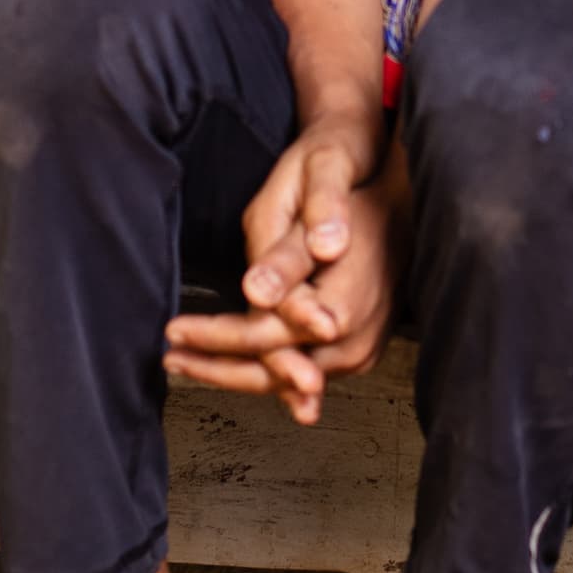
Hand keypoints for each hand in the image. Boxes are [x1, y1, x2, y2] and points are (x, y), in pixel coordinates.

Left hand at [163, 124, 391, 424]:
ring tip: (190, 360)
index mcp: (340, 307)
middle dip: (217, 367)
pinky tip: (236, 363)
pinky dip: (271, 369)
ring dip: (239, 371)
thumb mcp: (312, 208)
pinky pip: (307, 370)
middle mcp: (354, 339)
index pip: (263, 339)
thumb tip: (257, 294)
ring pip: (288, 379)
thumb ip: (287, 258)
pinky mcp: (361, 351)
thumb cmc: (349, 193)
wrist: (401, 196)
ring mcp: (361, 350)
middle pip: (273, 372)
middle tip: (170, 357)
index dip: (213, 340)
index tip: (174, 332)